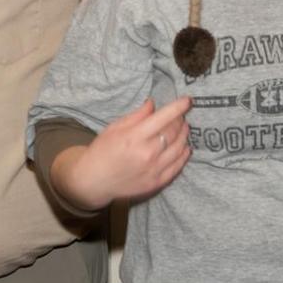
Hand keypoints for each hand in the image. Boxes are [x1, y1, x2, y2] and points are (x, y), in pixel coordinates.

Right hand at [52, 97, 192, 209]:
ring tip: (184, 128)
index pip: (164, 118)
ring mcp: (154, 170)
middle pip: (174, 132)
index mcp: (135, 137)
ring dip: (185, 135)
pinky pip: (177, 167)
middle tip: (181, 114)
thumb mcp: (115, 127)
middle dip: (180, 120)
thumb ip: (137, 115)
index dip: (178, 107)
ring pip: (179, 148)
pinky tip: (185, 148)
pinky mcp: (157, 182)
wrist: (94, 180)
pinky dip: (184, 155)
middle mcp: (147, 153)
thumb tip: (153, 103)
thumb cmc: (102, 150)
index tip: (188, 100)